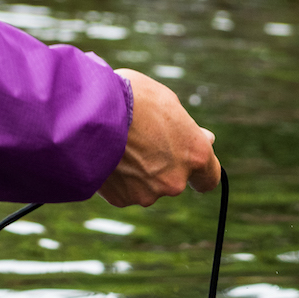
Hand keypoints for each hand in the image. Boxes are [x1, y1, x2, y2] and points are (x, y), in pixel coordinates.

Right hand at [98, 70, 221, 206]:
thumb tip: (204, 139)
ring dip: (138, 170)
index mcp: (195, 154)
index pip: (209, 178)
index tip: (191, 165)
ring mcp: (148, 193)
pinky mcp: (122, 199)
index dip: (200, 172)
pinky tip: (107, 154)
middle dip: (162, 164)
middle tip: (141, 139)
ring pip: (147, 185)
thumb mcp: (168, 102)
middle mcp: (176, 180)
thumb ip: (187, 128)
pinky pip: (124, 189)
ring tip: (119, 143)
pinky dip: (118, 176)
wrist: (89, 113)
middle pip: (173, 179)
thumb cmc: (131, 98)